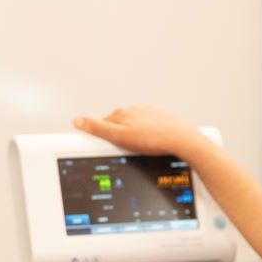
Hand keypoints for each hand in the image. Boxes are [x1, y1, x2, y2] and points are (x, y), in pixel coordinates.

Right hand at [73, 106, 208, 158]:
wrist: (183, 140)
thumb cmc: (155, 140)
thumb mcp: (121, 137)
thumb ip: (98, 128)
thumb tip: (78, 120)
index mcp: (121, 113)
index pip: (101, 124)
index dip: (101, 137)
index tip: (103, 147)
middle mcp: (134, 110)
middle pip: (117, 125)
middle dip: (118, 137)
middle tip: (124, 151)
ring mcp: (148, 113)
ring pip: (133, 126)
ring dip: (133, 136)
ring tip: (140, 149)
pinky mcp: (160, 119)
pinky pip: (148, 128)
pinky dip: (147, 136)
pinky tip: (151, 145)